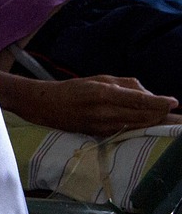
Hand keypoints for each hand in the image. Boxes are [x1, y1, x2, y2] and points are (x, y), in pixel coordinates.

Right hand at [0, 71, 178, 136]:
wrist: (45, 106)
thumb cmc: (74, 89)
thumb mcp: (100, 79)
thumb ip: (126, 85)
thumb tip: (150, 96)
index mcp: (104, 93)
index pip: (139, 100)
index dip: (160, 103)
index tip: (175, 102)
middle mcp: (104, 112)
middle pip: (143, 117)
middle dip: (164, 117)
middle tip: (181, 118)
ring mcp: (102, 126)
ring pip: (138, 127)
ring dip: (157, 125)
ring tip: (175, 125)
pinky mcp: (101, 134)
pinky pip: (128, 132)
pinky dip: (142, 128)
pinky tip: (153, 127)